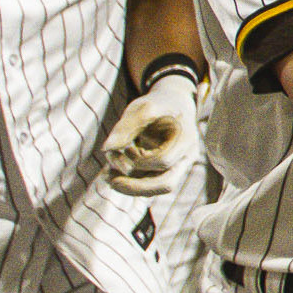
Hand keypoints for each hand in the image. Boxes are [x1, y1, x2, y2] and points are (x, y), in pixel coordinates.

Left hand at [101, 73, 202, 196]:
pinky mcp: (167, 171)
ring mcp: (178, 167)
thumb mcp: (143, 107)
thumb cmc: (159, 104)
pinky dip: (132, 182)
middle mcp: (186, 158)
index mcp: (186, 140)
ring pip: (157, 188)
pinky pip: (151, 184)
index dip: (141, 159)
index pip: (164, 161)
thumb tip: (106, 148)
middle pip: (166, 184)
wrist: (174, 104)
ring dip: (132, 186)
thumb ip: (126, 126)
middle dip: (136, 186)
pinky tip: (113, 175)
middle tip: (111, 182)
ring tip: (108, 177)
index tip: (126, 148)